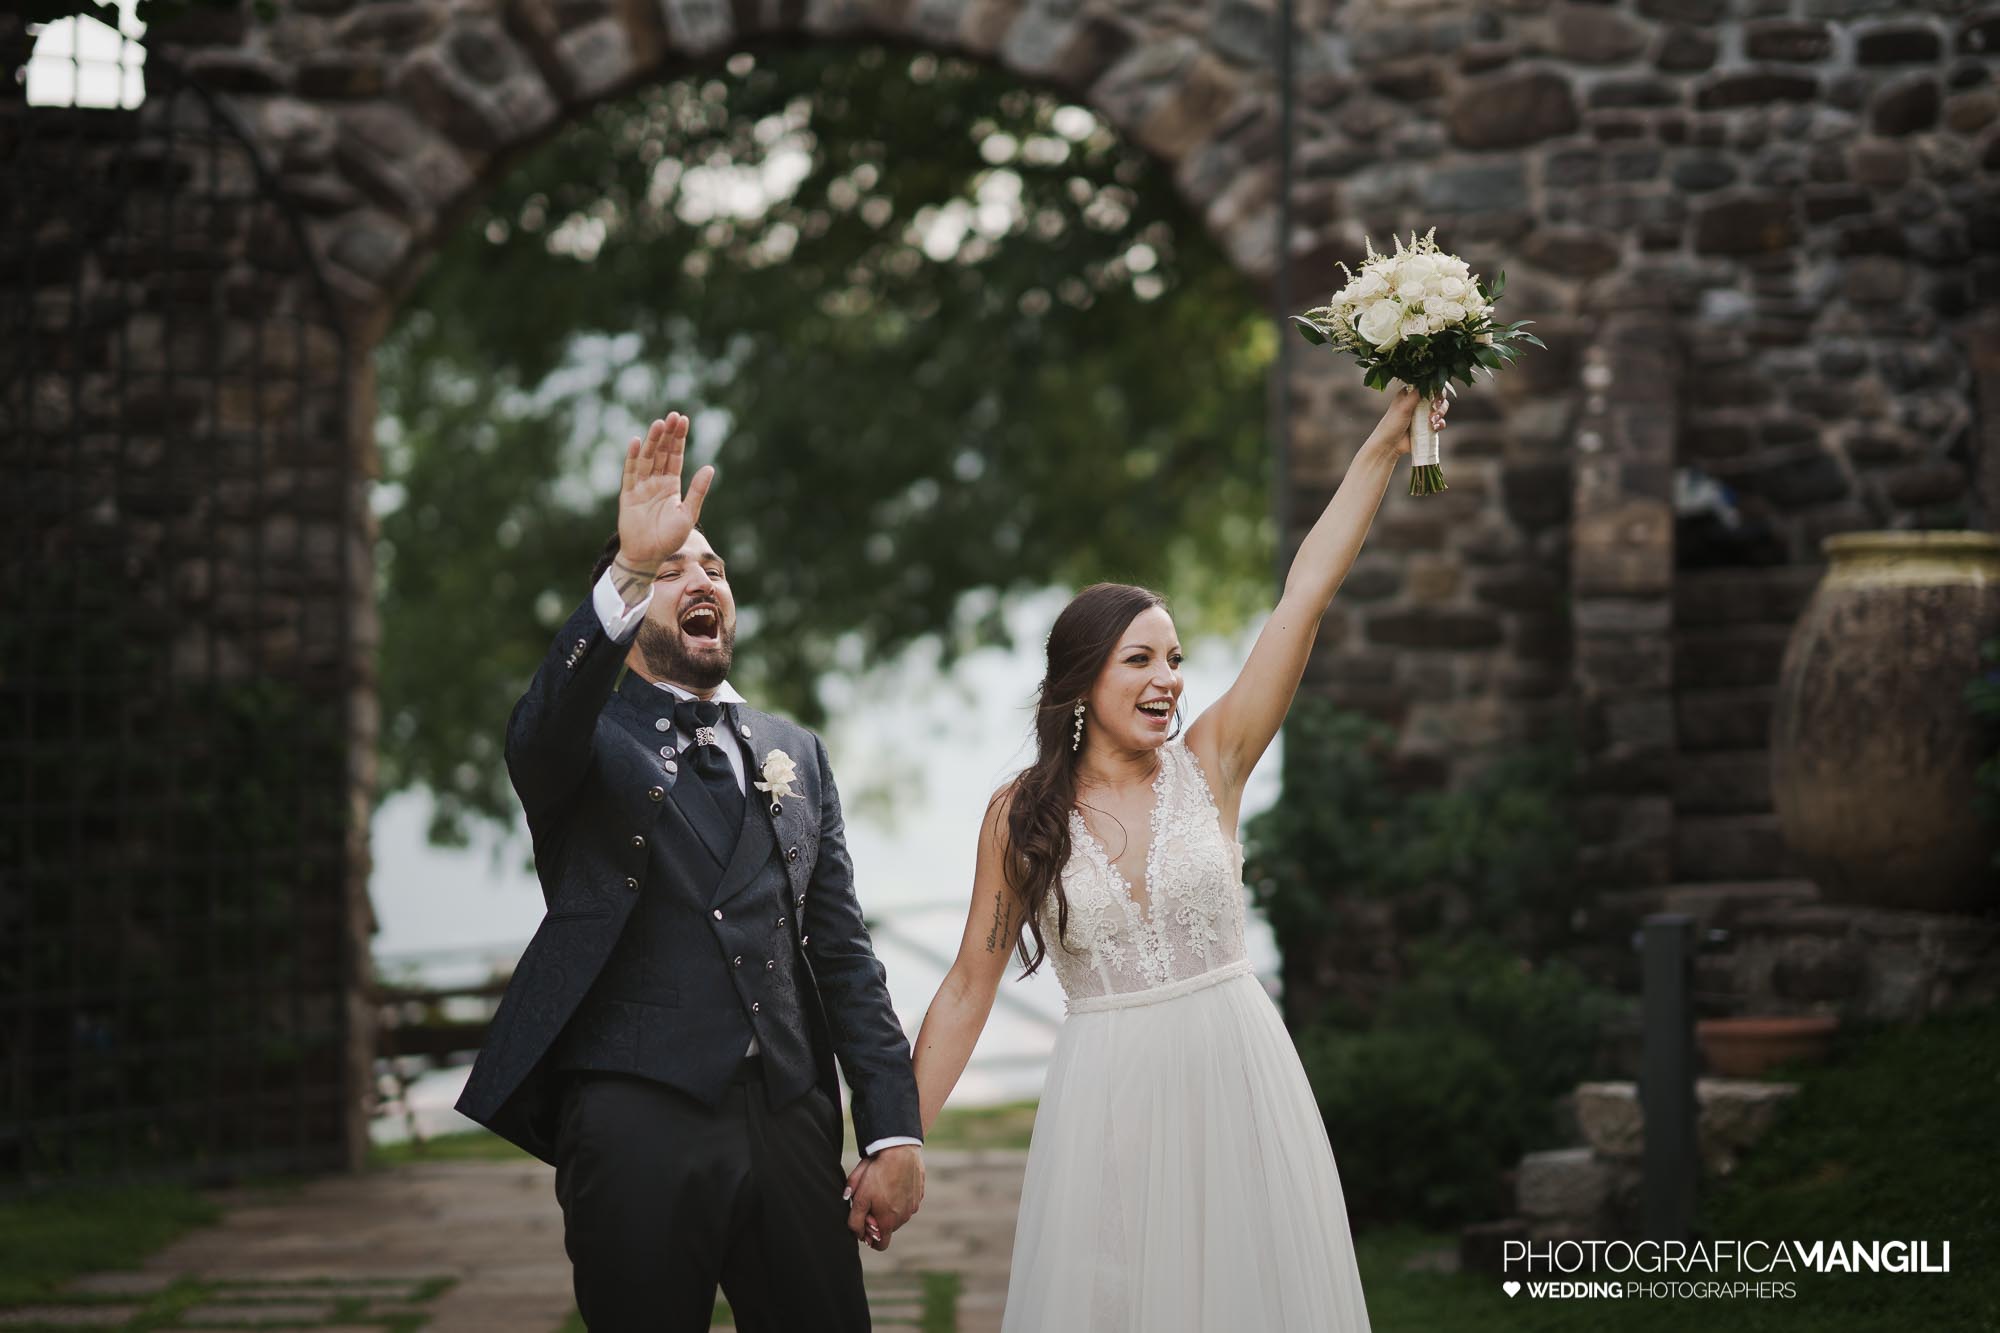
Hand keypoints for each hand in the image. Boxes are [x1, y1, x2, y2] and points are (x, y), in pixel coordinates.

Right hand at [616, 414, 713, 569]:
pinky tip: (636, 442)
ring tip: (659, 424)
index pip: (674, 456)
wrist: (648, 556)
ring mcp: (641, 487)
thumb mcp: (688, 514)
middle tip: (673, 416)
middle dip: (667, 434)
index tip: (683, 420)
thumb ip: (698, 491)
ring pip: (646, 458)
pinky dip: (633, 457)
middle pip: (661, 453)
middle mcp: (655, 482)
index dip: (678, 439)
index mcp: (671, 485)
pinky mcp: (628, 494)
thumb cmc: (670, 538)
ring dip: (652, 441)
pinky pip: (630, 473)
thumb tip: (709, 467)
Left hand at [843, 1145, 923, 1250]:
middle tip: (871, 1201)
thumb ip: (855, 1221)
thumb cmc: (877, 1174)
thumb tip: (857, 1233)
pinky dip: (900, 1197)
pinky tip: (893, 1182)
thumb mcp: (859, 1198)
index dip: (870, 1238)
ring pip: (898, 1214)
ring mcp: (913, 1206)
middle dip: (879, 1219)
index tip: (865, 1223)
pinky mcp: (919, 1194)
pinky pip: (907, 1201)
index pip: (880, 1245)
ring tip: (882, 1188)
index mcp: (888, 1222)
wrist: (900, 1151)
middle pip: (888, 1228)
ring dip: (890, 1208)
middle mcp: (903, 1218)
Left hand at [1364, 385, 1447, 457]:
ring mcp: (1423, 414)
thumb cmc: (1392, 424)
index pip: (1428, 385)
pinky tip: (1434, 427)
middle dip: (1439, 404)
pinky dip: (1440, 424)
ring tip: (1431, 421)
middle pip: (1438, 396)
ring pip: (1441, 409)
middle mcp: (1418, 402)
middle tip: (1434, 411)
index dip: (1436, 389)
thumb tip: (1430, 382)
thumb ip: (1416, 394)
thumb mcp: (1404, 406)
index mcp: (1410, 393)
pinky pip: (1440, 422)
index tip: (1436, 397)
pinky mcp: (1427, 426)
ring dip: (1440, 413)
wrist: (1389, 445)